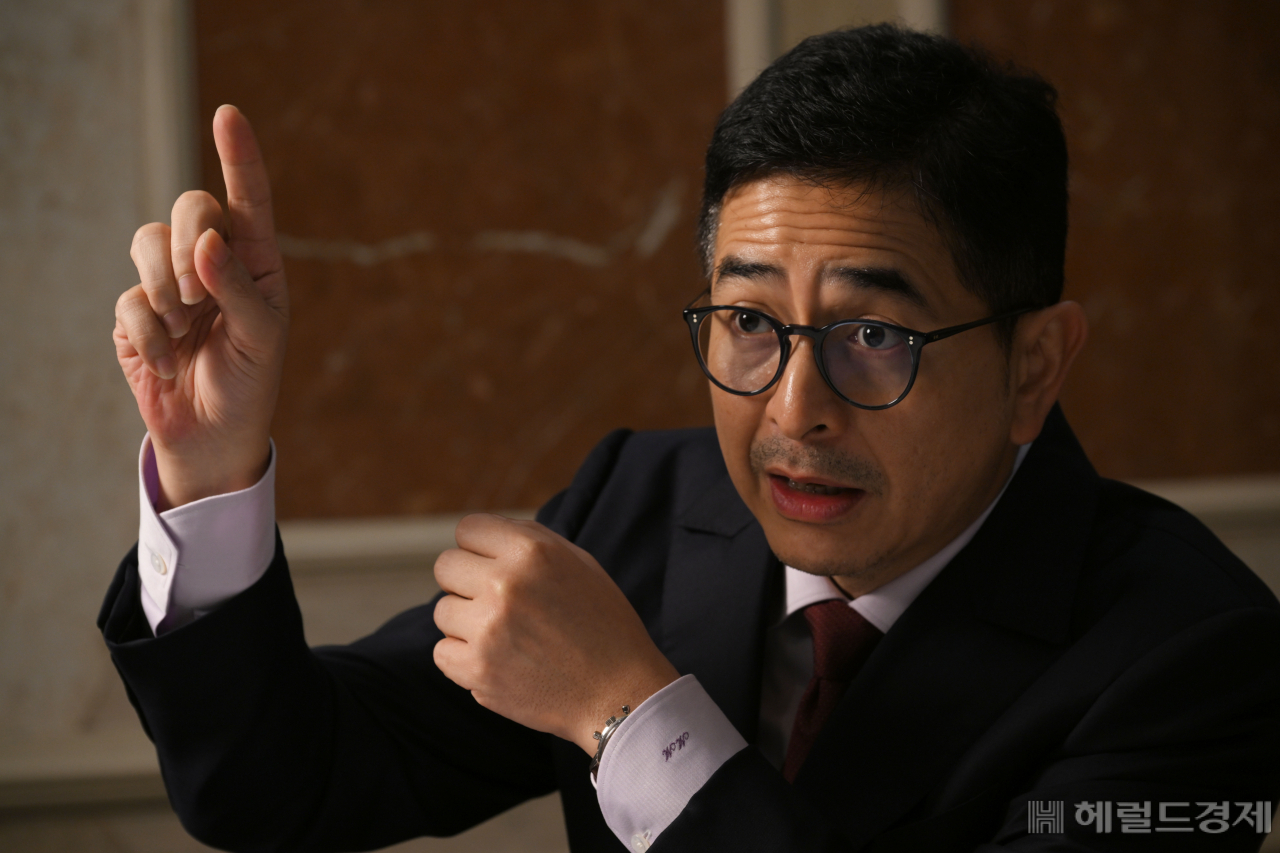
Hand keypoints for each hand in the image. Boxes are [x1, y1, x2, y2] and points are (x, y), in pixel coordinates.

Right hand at [114, 105, 286, 508]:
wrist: (214, 436)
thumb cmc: (251, 382)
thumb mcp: (261, 337)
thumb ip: (236, 287)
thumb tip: (206, 240)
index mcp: (257, 260)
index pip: (248, 199)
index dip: (239, 156)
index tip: (228, 115)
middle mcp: (212, 262)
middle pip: (189, 208)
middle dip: (187, 239)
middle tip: (193, 289)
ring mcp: (170, 284)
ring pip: (146, 242)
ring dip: (164, 285)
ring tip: (185, 325)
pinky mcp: (136, 313)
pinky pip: (130, 299)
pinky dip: (150, 332)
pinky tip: (168, 361)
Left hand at [432, 515, 679, 754]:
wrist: (618, 693)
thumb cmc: (602, 624)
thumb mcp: (579, 563)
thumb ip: (530, 540)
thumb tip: (485, 534)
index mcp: (531, 552)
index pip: (468, 529)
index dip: (480, 547)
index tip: (493, 565)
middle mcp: (505, 584)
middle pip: (446, 566)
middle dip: (466, 581)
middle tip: (496, 602)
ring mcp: (487, 629)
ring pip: (442, 610)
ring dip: (466, 622)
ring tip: (504, 635)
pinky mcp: (477, 670)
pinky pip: (441, 652)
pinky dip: (464, 658)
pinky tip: (497, 660)